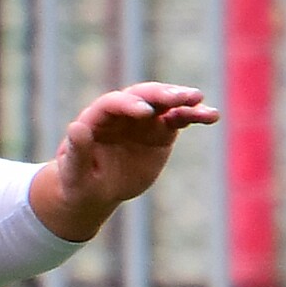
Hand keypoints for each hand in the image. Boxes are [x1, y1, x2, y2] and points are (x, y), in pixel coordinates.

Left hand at [29, 81, 217, 243]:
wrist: (95, 191)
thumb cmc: (78, 183)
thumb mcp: (74, 173)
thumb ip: (78, 150)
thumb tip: (76, 126)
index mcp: (96, 119)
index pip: (113, 104)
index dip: (128, 105)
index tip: (144, 112)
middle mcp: (122, 113)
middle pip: (142, 96)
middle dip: (161, 95)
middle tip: (182, 97)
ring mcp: (143, 121)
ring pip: (165, 104)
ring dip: (183, 101)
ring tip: (201, 102)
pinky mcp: (160, 132)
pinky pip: (179, 119)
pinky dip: (194, 116)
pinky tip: (211, 116)